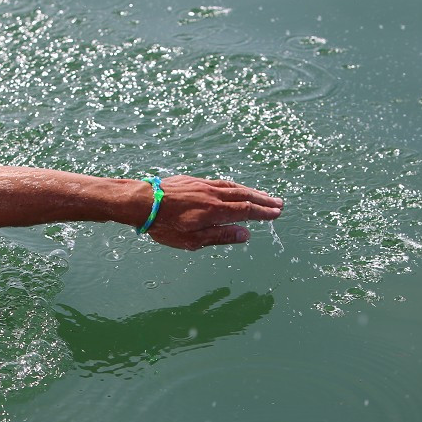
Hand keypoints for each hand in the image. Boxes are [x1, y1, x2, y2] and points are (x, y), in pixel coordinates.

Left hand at [144, 176, 283, 250]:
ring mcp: (204, 185)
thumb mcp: (193, 240)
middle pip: (244, 195)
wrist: (143, 202)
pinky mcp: (194, 180)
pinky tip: (237, 188)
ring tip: (263, 195)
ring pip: (233, 186)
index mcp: (215, 211)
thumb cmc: (165, 226)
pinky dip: (235, 186)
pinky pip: (221, 182)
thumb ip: (221, 236)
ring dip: (251, 191)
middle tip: (279, 203)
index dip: (263, 212)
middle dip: (263, 200)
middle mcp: (213, 195)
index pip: (246, 210)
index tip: (276, 213)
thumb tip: (246, 234)